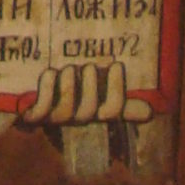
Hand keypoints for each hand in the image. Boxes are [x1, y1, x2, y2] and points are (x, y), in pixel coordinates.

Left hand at [19, 62, 150, 125]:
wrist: (33, 111)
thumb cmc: (73, 99)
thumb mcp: (100, 100)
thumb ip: (123, 104)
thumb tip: (150, 112)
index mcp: (95, 114)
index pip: (113, 111)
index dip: (117, 90)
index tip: (117, 64)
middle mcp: (76, 120)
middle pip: (88, 112)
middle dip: (90, 88)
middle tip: (89, 67)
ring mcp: (54, 120)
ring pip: (65, 112)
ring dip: (68, 87)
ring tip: (69, 69)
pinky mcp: (33, 117)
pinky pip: (39, 111)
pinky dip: (46, 90)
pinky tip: (49, 73)